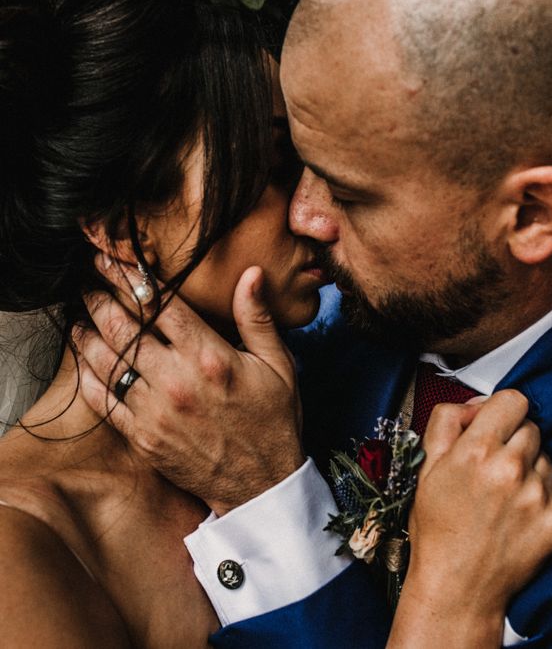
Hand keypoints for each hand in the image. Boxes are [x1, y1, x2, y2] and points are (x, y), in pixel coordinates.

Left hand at [74, 256, 303, 514]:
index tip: (116, 261)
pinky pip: (104, 402)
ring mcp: (156, 411)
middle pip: (126, 327)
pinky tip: (83, 360)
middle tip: (90, 280)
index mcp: (210, 357)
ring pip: (108, 362)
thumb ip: (257, 318)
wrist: (261, 483)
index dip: (134, 278)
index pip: (162, 305)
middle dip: (102, 297)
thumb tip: (251, 273)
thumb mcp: (278, 365)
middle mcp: (177, 380)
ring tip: (80, 314)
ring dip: (88, 333)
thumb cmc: (273, 421)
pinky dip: (88, 377)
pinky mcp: (143, 437)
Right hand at [390, 391, 551, 647]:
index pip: (514, 400)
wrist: (458, 587)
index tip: (496, 424)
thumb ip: (447, 421)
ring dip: (529, 466)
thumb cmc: (439, 529)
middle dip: (514, 440)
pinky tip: (521, 508)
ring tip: (506, 493)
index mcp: (476, 450)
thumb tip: (476, 405)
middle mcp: (510, 469)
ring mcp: (538, 495)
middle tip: (494, 464)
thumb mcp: (426, 467)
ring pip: (546, 456)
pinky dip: (545, 491)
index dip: (502, 410)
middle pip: (531, 427)